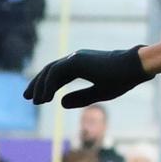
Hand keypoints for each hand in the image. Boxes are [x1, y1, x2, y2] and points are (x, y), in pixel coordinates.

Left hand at [26, 45, 153, 109]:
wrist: (133, 69)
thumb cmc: (121, 80)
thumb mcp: (98, 93)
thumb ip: (80, 98)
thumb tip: (60, 103)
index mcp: (82, 65)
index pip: (58, 75)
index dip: (47, 86)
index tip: (39, 99)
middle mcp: (76, 59)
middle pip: (50, 71)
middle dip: (37, 84)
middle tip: (27, 97)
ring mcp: (75, 58)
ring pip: (50, 71)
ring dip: (41, 86)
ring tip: (36, 102)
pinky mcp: (76, 61)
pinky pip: (55, 73)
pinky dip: (48, 85)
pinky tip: (45, 98)